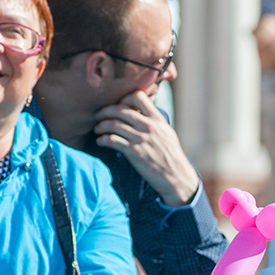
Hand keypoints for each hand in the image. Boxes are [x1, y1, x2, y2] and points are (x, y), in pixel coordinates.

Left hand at [93, 90, 200, 206]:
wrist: (176, 177)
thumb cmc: (171, 157)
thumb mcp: (167, 134)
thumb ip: (154, 122)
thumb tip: (141, 114)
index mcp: (158, 120)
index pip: (138, 96)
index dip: (124, 98)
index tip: (118, 106)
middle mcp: (149, 126)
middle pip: (120, 109)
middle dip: (105, 111)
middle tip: (98, 116)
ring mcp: (141, 139)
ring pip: (113, 124)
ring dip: (101, 126)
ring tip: (97, 130)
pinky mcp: (134, 152)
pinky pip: (112, 140)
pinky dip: (102, 140)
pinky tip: (100, 142)